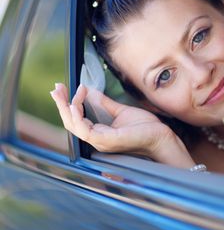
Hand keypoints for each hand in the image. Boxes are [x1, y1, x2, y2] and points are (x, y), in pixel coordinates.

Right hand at [50, 83, 194, 168]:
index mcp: (99, 133)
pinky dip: (78, 117)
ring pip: (75, 127)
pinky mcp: (108, 141)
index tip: (66, 87)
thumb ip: (104, 104)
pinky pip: (86, 131)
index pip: (76, 120)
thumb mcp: (121, 111)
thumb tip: (90, 91)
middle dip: (61, 105)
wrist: (161, 136)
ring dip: (67, 108)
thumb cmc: (145, 127)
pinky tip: (75, 105)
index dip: (67, 104)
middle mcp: (97, 139)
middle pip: (71, 123)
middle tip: (55, 88)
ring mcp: (101, 142)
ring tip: (64, 93)